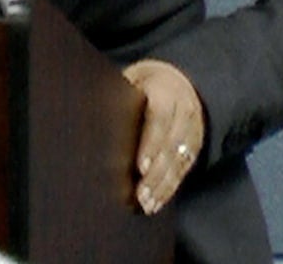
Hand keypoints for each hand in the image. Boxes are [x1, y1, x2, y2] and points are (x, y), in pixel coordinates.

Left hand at [122, 58, 204, 214]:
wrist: (179, 79)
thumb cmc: (143, 82)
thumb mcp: (131, 80)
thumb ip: (117, 95)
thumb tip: (87, 113)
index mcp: (165, 91)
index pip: (159, 120)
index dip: (151, 145)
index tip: (141, 167)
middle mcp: (183, 111)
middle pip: (171, 146)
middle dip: (156, 174)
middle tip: (140, 195)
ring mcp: (192, 130)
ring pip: (180, 161)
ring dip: (164, 186)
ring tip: (147, 204)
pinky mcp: (195, 145)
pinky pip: (185, 169)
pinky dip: (171, 187)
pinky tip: (158, 201)